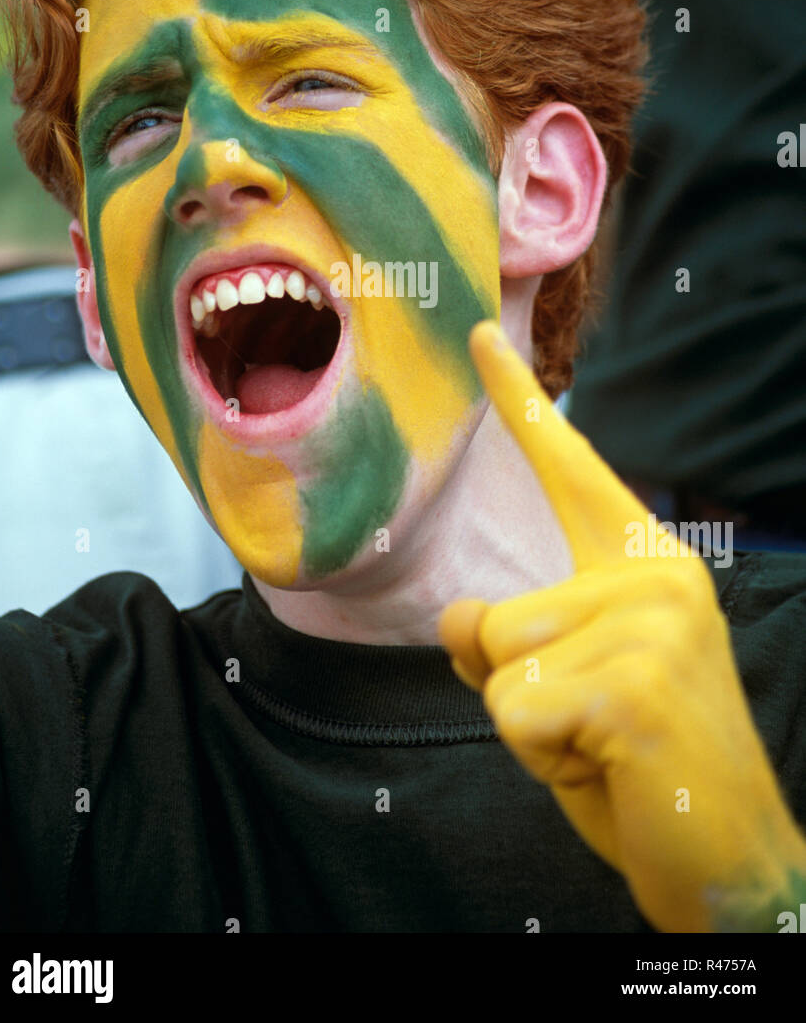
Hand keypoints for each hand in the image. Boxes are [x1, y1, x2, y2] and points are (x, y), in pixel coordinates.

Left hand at [439, 321, 805, 931]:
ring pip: (494, 664)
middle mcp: (655, 575)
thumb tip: (461, 616)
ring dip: (528, 727)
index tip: (481, 334)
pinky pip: (511, 711)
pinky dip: (539, 757)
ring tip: (602, 746)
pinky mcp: (634, 682)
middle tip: (592, 728)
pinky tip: (608, 766)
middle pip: (490, 615)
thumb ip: (516, 635)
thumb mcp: (568, 686)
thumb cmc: (641, 764)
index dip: (520, 401)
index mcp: (644, 564)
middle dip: (511, 691)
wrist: (730, 858)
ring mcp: (651, 623)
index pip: (569, 469)